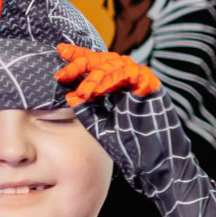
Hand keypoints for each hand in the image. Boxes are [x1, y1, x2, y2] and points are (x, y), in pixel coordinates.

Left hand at [57, 44, 191, 196]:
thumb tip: (68, 94)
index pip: (95, 67)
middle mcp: (126, 83)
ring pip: (117, 63)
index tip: (60, 52)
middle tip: (64, 68)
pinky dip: (113, 78)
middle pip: (105, 60)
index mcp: (114, 90)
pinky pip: (132, 73)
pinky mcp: (151, 87)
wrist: (155, 164)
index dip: (79, 58)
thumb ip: (86, 110)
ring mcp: (140, 84)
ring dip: (97, 73)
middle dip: (83, 60)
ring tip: (83, 89)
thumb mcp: (100, 127)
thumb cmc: (129, 148)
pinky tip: (97, 90)